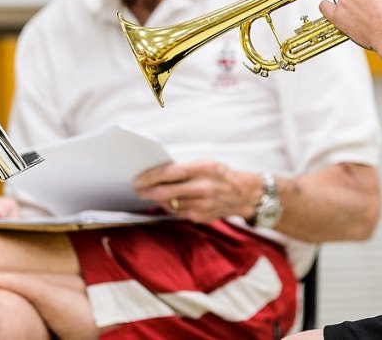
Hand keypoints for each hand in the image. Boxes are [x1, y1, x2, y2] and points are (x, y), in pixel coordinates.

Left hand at [133, 160, 253, 223]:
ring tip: (151, 194)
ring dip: (158, 200)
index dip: (150, 177)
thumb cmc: (222, 175)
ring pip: (169, 204)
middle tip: (137, 189)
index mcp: (203, 169)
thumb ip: (184, 169)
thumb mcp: (206, 164)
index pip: (170, 172)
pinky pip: (177, 213)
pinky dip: (171, 207)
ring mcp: (201, 205)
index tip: (138, 179)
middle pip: (165, 192)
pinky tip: (168, 202)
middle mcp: (202, 187)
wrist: (244, 194)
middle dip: (147, 191)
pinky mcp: (200, 217)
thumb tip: (159, 175)